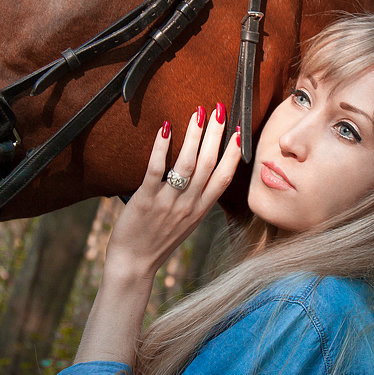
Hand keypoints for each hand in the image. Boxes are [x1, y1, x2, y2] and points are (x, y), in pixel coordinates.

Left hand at [106, 103, 242, 281]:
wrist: (134, 265)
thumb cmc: (158, 241)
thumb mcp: (187, 223)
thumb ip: (197, 199)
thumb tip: (203, 174)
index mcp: (201, 209)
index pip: (224, 177)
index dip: (233, 152)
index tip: (239, 130)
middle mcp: (189, 205)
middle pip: (209, 164)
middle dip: (216, 134)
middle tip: (220, 109)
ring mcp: (168, 203)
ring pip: (187, 164)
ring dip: (194, 136)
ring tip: (199, 113)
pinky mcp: (145, 200)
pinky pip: (156, 170)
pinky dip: (161, 148)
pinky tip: (166, 128)